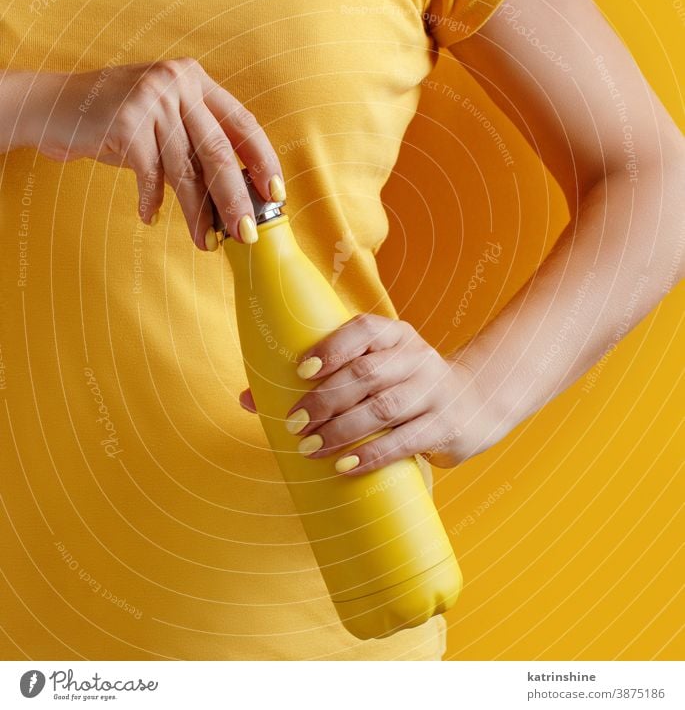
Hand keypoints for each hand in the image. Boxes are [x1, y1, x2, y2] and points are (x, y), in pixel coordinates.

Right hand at [16, 60, 284, 248]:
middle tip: (248, 233)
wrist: (52, 105)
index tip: (276, 195)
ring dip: (198, 213)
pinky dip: (151, 201)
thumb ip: (196, 141)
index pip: (243, 123)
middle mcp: (178, 83)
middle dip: (236, 199)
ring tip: (206, 242)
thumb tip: (237, 195)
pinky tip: (150, 216)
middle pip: (220, 152)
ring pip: (186, 170)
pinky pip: (150, 175)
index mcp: (196, 80)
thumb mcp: (163, 118)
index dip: (263, 161)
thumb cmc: (116, 120)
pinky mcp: (126, 122)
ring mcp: (152, 100)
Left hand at [239, 313, 503, 474]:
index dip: (332, 348)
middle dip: (325, 398)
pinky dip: (371, 455)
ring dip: (342, 429)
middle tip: (294, 422)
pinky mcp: (445, 427)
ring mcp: (433, 392)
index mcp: (396, 336)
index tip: (301, 371)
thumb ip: (321, 379)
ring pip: (383, 408)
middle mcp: (417, 358)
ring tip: (310, 447)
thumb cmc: (405, 385)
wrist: (475, 402)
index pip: (364, 330)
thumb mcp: (375, 369)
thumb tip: (246, 399)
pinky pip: (405, 442)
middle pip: (367, 373)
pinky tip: (345, 466)